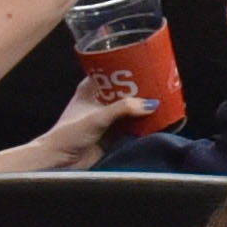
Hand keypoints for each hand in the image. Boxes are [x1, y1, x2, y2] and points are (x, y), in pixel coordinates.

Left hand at [5, 73, 153, 170]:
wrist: (60, 162)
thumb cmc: (67, 135)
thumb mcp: (96, 117)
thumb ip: (122, 109)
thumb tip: (149, 104)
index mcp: (91, 88)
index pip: (113, 71)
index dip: (129, 67)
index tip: (147, 63)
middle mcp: (101, 100)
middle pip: (127, 89)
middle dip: (143, 87)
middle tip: (162, 82)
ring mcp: (108, 117)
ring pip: (132, 107)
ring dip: (145, 105)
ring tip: (166, 99)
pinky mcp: (114, 133)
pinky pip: (135, 124)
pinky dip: (145, 122)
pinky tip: (159, 118)